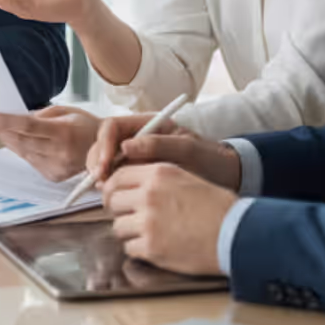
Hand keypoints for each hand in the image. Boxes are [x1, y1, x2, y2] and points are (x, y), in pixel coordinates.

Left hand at [0, 106, 101, 182]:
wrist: (107, 150)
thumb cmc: (84, 125)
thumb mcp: (65, 111)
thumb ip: (40, 115)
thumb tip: (15, 119)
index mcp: (65, 132)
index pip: (29, 127)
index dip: (7, 123)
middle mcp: (61, 153)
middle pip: (22, 142)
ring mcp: (57, 167)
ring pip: (23, 153)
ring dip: (6, 140)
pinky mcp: (54, 176)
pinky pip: (30, 161)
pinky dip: (20, 150)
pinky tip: (12, 140)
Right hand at [88, 116, 240, 191]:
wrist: (226, 178)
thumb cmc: (211, 159)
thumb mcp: (188, 149)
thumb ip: (158, 145)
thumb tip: (125, 146)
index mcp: (148, 125)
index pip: (112, 127)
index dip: (103, 145)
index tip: (105, 166)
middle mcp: (137, 139)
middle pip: (103, 145)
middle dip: (97, 162)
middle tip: (100, 183)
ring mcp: (136, 158)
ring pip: (106, 163)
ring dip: (101, 176)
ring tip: (105, 192)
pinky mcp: (137, 176)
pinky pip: (116, 179)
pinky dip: (110, 188)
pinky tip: (114, 199)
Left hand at [104, 163, 236, 275]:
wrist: (236, 233)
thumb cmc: (218, 207)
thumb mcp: (186, 179)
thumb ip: (156, 180)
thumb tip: (131, 188)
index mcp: (158, 173)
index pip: (118, 177)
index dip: (113, 188)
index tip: (115, 197)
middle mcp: (149, 195)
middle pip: (113, 201)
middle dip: (119, 210)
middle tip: (130, 217)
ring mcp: (148, 222)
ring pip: (118, 226)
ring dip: (129, 231)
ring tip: (148, 233)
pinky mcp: (151, 247)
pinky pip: (129, 247)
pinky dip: (138, 248)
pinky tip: (156, 246)